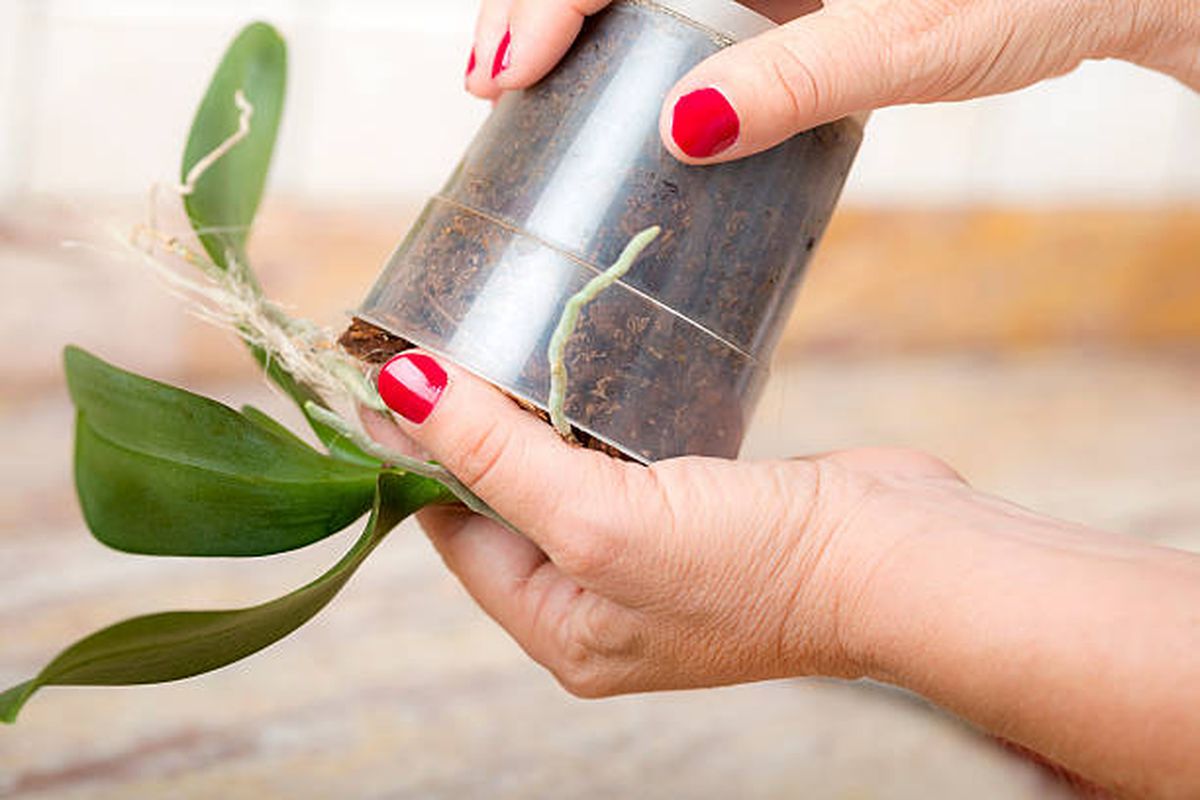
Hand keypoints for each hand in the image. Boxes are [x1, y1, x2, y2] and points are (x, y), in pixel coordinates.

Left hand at [364, 350, 967, 695]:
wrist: (902, 561)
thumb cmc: (757, 568)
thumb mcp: (600, 521)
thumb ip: (496, 458)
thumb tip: (399, 389)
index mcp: (563, 629)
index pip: (457, 535)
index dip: (420, 454)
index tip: (387, 370)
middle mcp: (601, 600)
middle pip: (506, 503)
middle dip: (472, 429)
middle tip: (442, 338)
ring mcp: (653, 554)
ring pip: (563, 472)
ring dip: (534, 414)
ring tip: (499, 339)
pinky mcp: (698, 507)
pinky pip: (621, 455)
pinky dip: (596, 412)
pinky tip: (582, 364)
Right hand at [464, 0, 1198, 162]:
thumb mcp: (909, 39)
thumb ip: (794, 81)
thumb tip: (681, 132)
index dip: (545, 0)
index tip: (500, 72)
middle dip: (538, 7)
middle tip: (492, 85)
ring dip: (577, 23)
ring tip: (521, 85)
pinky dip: (636, 36)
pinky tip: (611, 83)